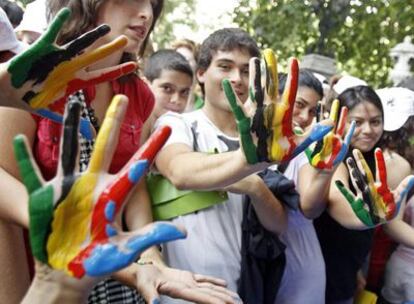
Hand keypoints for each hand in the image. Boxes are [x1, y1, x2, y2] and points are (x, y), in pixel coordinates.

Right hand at [1, 8, 135, 111]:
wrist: (7, 90)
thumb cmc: (29, 98)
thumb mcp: (52, 110)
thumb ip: (72, 120)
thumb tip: (91, 135)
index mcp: (75, 81)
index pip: (101, 76)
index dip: (117, 70)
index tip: (134, 65)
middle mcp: (70, 67)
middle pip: (95, 57)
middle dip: (110, 49)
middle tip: (126, 39)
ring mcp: (57, 57)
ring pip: (78, 44)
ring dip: (92, 35)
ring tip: (106, 27)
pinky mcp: (41, 49)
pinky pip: (51, 34)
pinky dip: (57, 23)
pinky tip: (66, 13)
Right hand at [14, 94, 185, 278]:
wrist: (70, 271)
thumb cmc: (99, 261)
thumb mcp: (126, 248)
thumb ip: (150, 235)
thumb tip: (183, 231)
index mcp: (115, 193)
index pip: (139, 165)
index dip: (153, 146)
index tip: (168, 126)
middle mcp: (94, 183)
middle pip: (106, 145)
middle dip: (114, 121)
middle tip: (123, 97)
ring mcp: (69, 186)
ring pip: (71, 148)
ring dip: (70, 126)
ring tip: (73, 103)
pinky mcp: (47, 196)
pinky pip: (34, 173)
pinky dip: (25, 158)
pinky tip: (20, 140)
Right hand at [135, 262, 238, 303]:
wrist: (138, 274)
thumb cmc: (140, 279)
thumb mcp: (143, 286)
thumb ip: (148, 295)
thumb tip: (152, 303)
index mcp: (179, 291)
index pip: (201, 297)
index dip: (214, 301)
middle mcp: (187, 289)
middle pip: (209, 295)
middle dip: (224, 301)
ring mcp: (187, 284)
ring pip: (209, 288)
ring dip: (223, 293)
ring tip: (237, 298)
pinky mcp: (185, 278)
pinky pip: (203, 279)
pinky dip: (214, 281)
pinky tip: (224, 284)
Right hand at [223, 48, 332, 163]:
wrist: (260, 162)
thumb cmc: (279, 152)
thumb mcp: (299, 144)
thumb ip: (314, 134)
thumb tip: (331, 124)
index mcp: (284, 113)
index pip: (290, 91)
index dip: (292, 76)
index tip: (294, 59)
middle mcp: (270, 109)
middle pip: (271, 85)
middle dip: (270, 69)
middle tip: (269, 52)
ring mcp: (256, 113)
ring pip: (255, 90)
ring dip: (255, 76)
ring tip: (254, 60)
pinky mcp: (244, 121)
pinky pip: (237, 106)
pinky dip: (231, 95)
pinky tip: (226, 83)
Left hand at [305, 99, 355, 169]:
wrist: (321, 172)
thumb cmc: (314, 161)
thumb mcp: (307, 148)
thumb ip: (304, 138)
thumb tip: (297, 127)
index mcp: (321, 136)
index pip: (320, 121)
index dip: (320, 112)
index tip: (319, 102)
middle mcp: (329, 136)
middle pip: (332, 121)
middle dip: (334, 111)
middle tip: (335, 100)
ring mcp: (337, 141)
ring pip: (340, 126)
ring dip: (343, 117)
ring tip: (344, 107)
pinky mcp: (343, 147)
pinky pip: (348, 138)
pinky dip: (351, 131)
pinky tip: (353, 123)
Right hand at [335, 148, 413, 226]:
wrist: (378, 221)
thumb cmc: (388, 210)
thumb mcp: (397, 199)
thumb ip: (403, 188)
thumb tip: (412, 177)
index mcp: (381, 187)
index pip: (381, 172)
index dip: (380, 161)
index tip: (378, 149)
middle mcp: (371, 188)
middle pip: (365, 172)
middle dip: (361, 161)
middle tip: (356, 150)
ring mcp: (362, 194)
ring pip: (357, 180)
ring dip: (353, 171)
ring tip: (348, 160)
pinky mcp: (356, 202)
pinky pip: (348, 195)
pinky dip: (343, 189)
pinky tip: (337, 182)